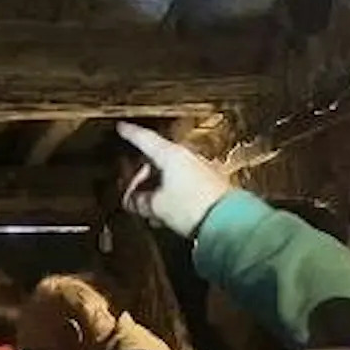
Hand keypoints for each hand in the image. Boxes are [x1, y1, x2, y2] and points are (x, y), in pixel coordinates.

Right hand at [115, 122, 232, 237]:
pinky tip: (164, 214)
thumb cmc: (194, 208)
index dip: (131, 133)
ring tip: (147, 209)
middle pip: (156, 161)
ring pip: (169, 175)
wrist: (227, 222)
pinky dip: (170, 195)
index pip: (146, 139)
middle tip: (130, 193)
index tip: (122, 127)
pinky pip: (182, 185)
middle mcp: (186, 158)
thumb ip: (140, 201)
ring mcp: (199, 170)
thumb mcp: (157, 206)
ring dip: (155, 189)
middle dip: (141, 177)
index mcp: (171, 155)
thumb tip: (132, 201)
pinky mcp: (208, 185)